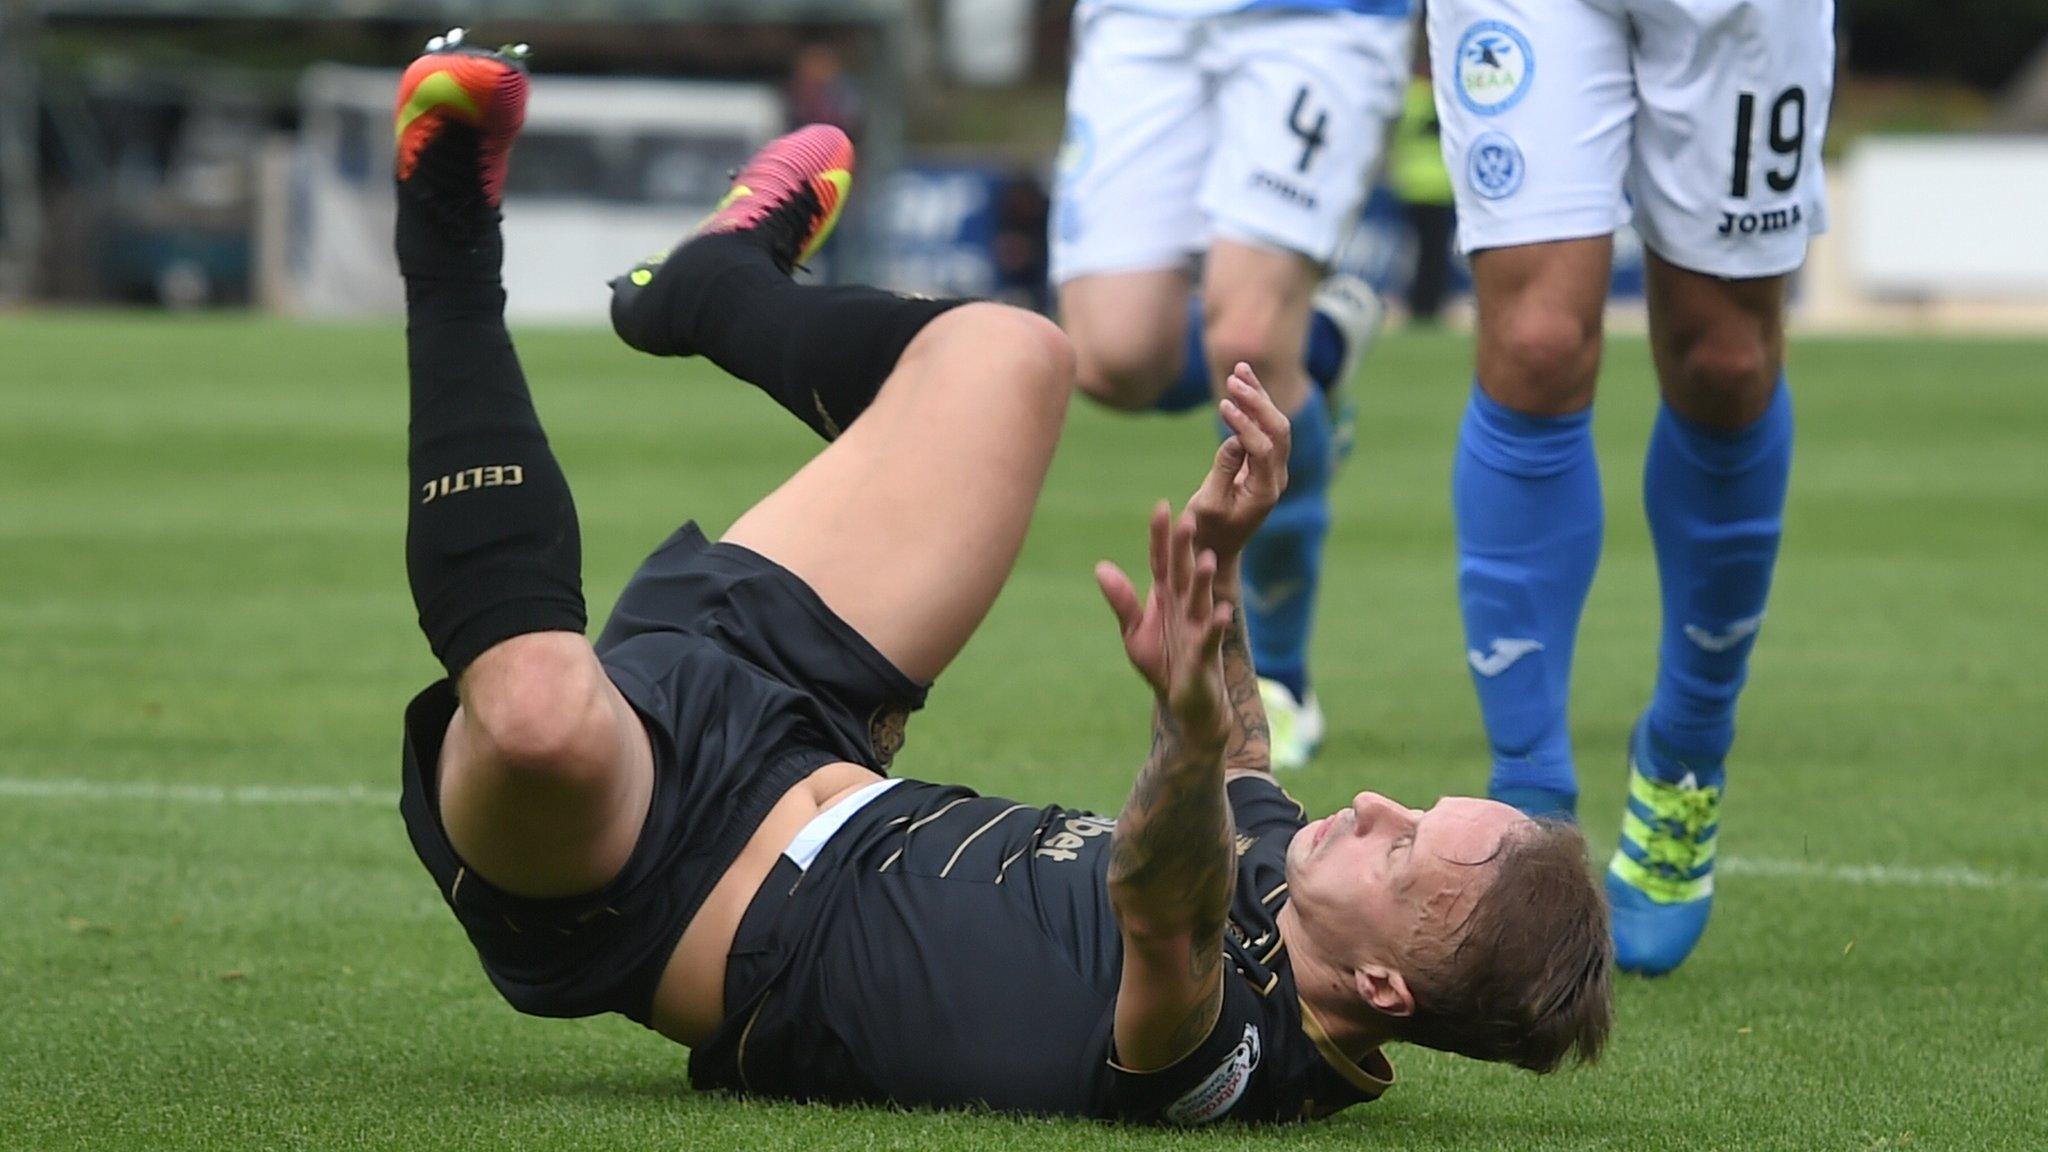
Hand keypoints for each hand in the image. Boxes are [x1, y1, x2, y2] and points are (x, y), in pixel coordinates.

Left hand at [1096, 502, 1233, 739]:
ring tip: (1207, 559)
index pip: (1162, 561)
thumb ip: (1122, 601)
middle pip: (1184, 573)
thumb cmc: (1163, 663)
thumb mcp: (1134, 632)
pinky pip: (1211, 638)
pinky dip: (1216, 626)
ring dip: (1204, 581)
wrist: (1187, 703)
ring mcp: (1198, 628)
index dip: (1160, 536)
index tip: (1161, 507)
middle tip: (1188, 519)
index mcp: (1166, 597)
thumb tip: (1101, 567)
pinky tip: (1222, 612)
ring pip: (1202, 600)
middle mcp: (1185, 606)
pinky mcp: (1205, 655)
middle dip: (1185, 549)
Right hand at [1186, 363, 1290, 564]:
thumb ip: (1223, 470)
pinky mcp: (1263, 463)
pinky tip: (1241, 383)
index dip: (1244, 424)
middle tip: (1234, 380)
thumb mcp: (1209, 505)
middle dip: (1258, 403)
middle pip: (1279, 430)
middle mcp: (1276, 479)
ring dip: (1259, 397)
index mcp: (1266, 492)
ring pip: (1275, 425)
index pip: (1263, 448)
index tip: (1222, 405)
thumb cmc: (1206, 531)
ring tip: (1239, 369)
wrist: (1216, 549)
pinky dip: (1254, 406)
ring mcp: (1273, 470)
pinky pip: (1265, 428)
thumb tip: (1235, 438)